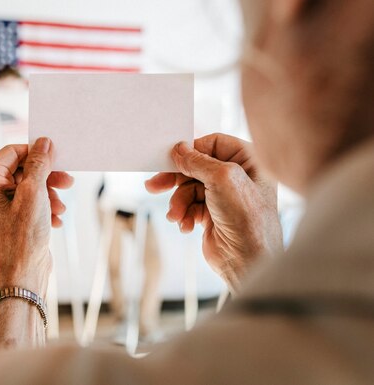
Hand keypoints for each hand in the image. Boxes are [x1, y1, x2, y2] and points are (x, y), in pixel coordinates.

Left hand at [0, 138, 73, 295]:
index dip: (37, 153)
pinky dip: (44, 206)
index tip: (58, 157)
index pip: (13, 152)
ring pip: (29, 185)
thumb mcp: (34, 193)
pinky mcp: (8, 216)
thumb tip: (44, 142)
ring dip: (48, 193)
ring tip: (60, 207)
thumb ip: (39, 164)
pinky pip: (29, 200)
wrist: (21, 275)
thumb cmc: (21, 238)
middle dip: (46, 177)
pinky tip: (55, 219)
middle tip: (67, 181)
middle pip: (22, 168)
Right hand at [145, 133, 282, 291]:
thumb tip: (179, 149)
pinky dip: (184, 215)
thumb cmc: (249, 220)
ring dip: (178, 202)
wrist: (248, 261)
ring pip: (188, 189)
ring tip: (176, 216)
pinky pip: (189, 207)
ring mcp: (224, 197)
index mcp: (248, 161)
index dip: (192, 150)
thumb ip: (198, 161)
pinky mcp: (213, 214)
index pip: (213, 144)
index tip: (172, 157)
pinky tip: (186, 225)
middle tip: (155, 185)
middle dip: (176, 180)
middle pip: (196, 167)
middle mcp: (237, 177)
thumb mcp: (222, 179)